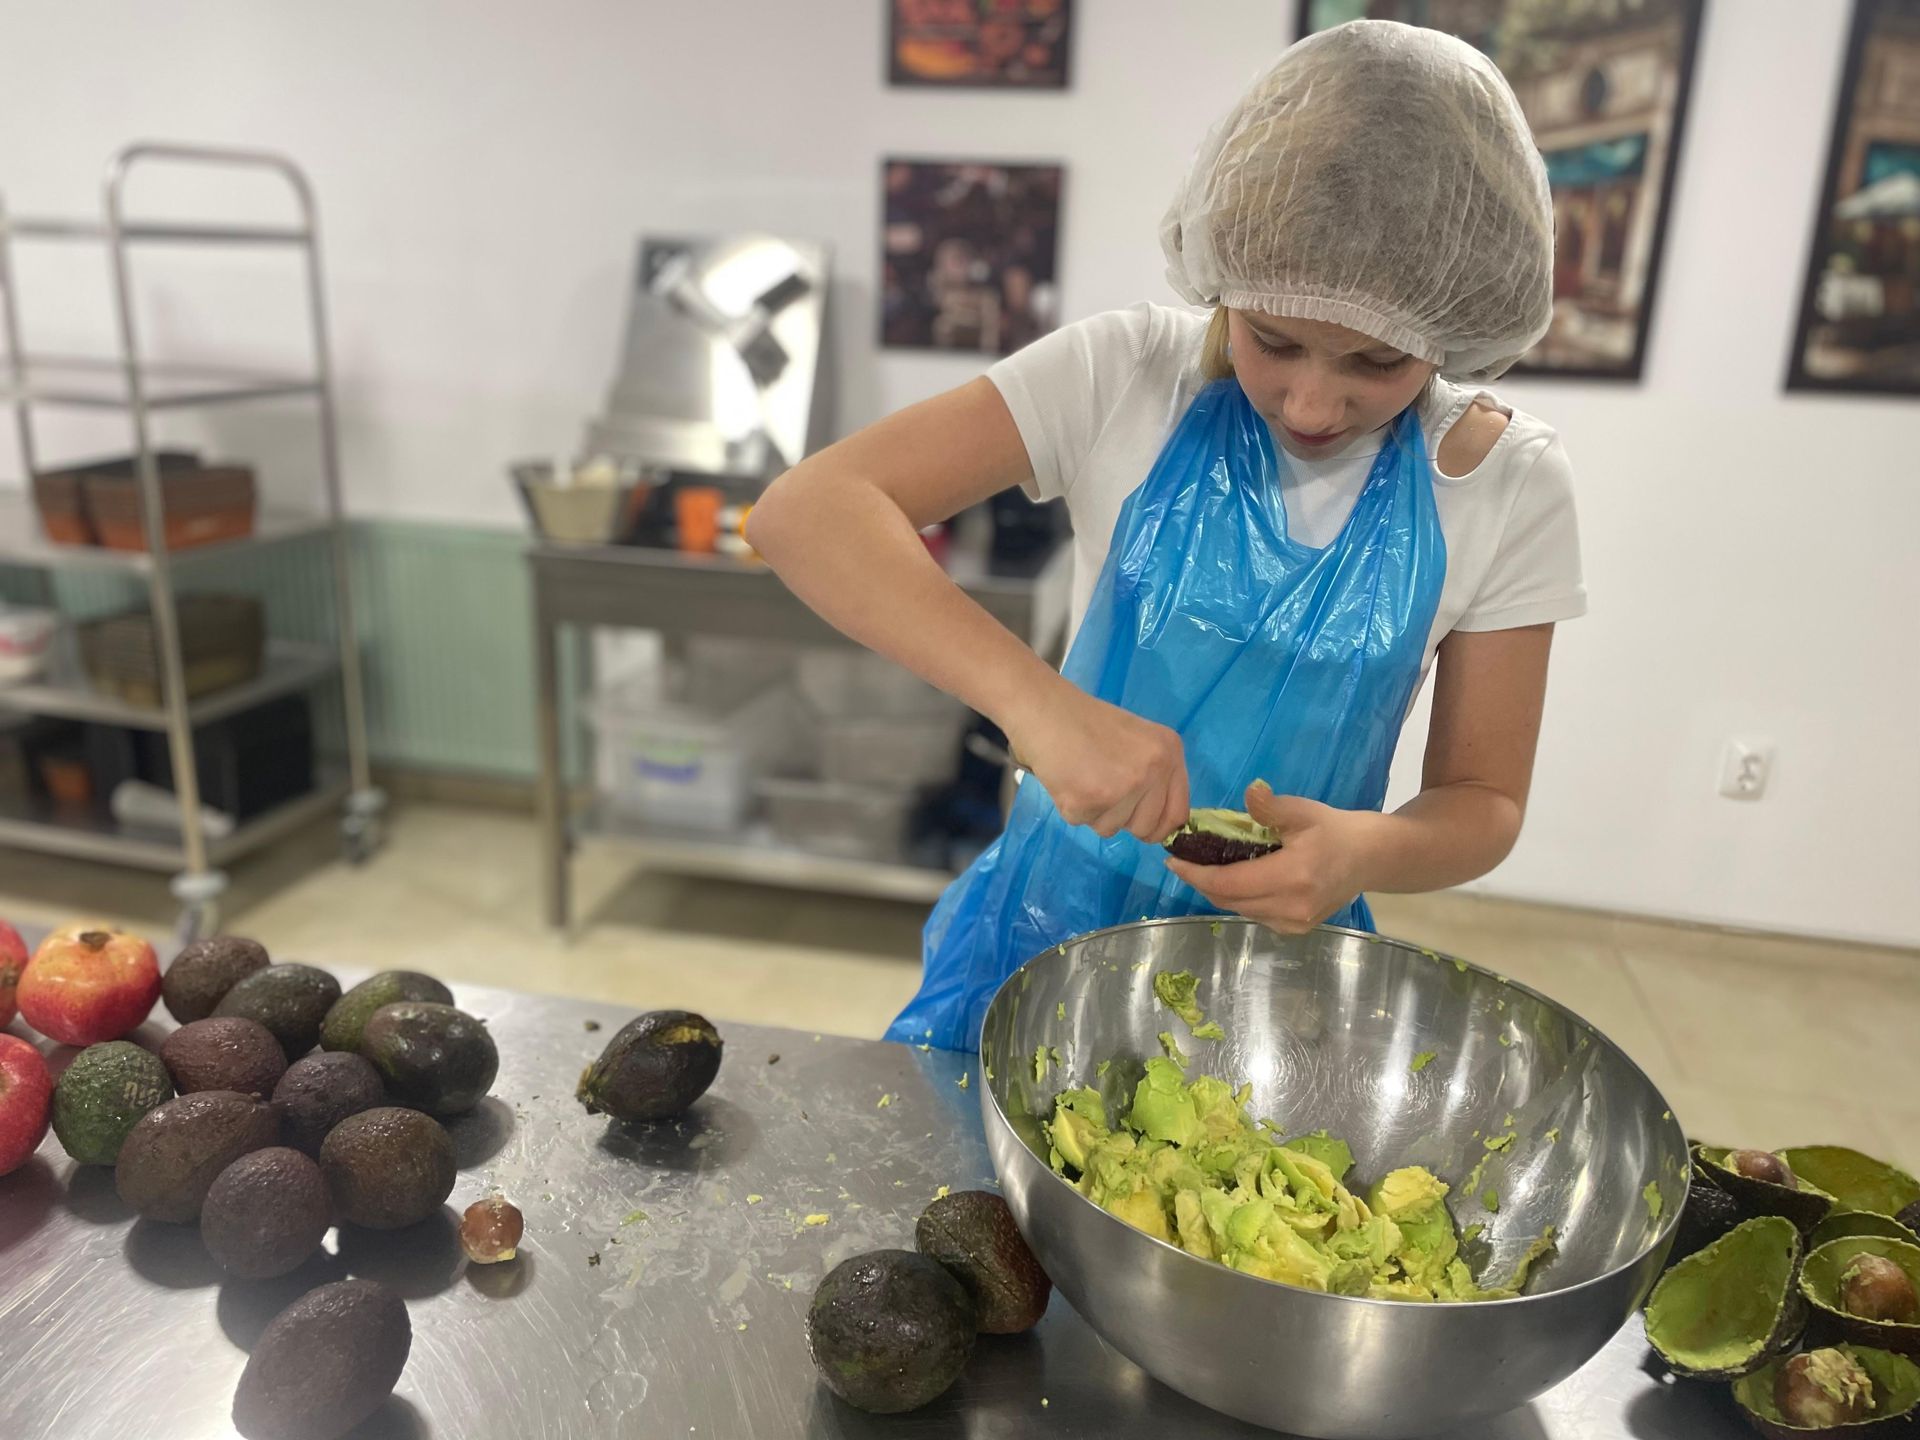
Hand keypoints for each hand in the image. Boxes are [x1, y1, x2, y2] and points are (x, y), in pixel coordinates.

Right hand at [1004, 681, 1188, 842]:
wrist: (1046, 710)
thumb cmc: (1087, 723)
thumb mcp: (1137, 741)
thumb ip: (1154, 777)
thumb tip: (1159, 828)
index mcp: (1169, 752)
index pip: (1178, 814)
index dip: (1159, 827)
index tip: (1143, 826)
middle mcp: (1152, 770)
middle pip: (1146, 828)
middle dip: (1123, 819)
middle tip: (1101, 787)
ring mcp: (1122, 787)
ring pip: (1113, 829)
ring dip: (1095, 813)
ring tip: (1083, 777)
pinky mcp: (1089, 800)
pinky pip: (1083, 823)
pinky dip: (1072, 807)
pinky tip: (1067, 779)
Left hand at [1166, 782, 1383, 933]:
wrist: (1370, 857)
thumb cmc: (1334, 829)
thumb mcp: (1303, 811)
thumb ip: (1271, 806)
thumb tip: (1249, 792)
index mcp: (1291, 877)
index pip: (1228, 884)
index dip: (1195, 874)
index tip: (1173, 859)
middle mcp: (1290, 907)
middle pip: (1228, 901)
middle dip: (1201, 882)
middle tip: (1184, 860)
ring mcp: (1293, 923)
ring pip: (1240, 910)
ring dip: (1219, 891)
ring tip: (1205, 867)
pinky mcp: (1296, 929)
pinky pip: (1255, 915)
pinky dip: (1239, 899)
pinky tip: (1236, 880)